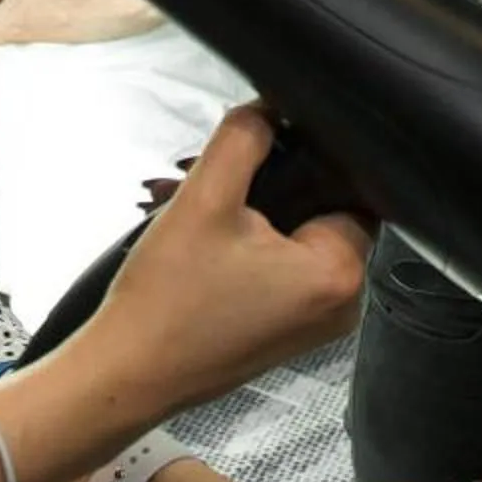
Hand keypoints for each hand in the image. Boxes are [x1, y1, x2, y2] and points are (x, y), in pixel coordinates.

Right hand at [91, 105, 372, 415]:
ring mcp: (316, 326)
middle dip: (281, 193)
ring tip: (215, 227)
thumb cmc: (167, 300)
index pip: (353, 188)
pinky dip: (257, 255)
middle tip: (229, 194)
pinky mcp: (288, 335)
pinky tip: (216, 256)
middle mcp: (342, 306)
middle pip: (327, 214)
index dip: (312, 162)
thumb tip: (270, 108)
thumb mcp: (205, 198)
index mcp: (339, 273)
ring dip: (265, 224)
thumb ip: (245, 138)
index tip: (270, 154)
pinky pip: (288, 274)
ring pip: (302, 243)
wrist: (127, 373)